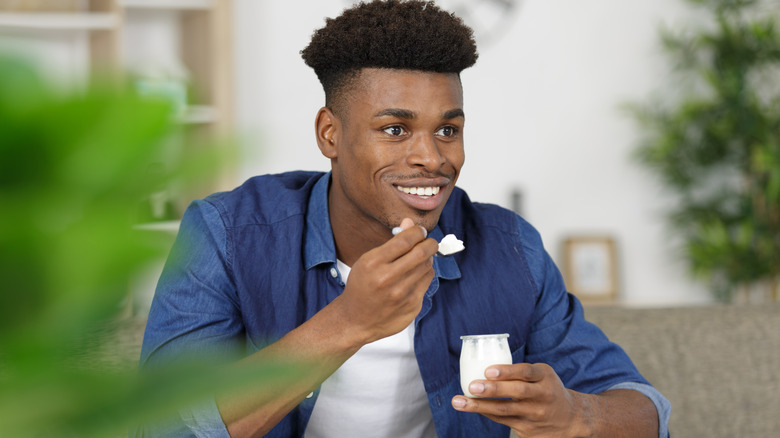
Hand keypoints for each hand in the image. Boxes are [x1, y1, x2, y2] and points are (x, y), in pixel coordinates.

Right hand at [332, 218, 437, 343]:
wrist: (356, 319)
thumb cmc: (362, 286)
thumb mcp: (368, 261)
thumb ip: (391, 243)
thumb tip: (409, 223)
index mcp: (373, 263)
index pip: (405, 240)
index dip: (417, 231)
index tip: (420, 231)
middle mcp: (387, 279)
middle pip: (421, 253)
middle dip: (429, 243)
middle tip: (429, 242)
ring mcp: (401, 294)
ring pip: (427, 267)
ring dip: (427, 259)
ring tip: (419, 260)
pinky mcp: (412, 305)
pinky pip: (427, 282)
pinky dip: (425, 274)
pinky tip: (416, 275)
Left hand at [451, 363, 591, 436]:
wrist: (570, 419)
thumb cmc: (548, 390)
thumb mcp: (542, 375)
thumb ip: (520, 372)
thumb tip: (484, 365)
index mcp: (545, 378)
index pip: (526, 372)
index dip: (507, 371)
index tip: (488, 370)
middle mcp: (542, 397)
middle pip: (516, 393)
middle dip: (493, 390)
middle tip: (472, 386)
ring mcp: (535, 415)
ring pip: (505, 411)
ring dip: (479, 406)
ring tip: (459, 401)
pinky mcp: (528, 430)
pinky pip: (503, 420)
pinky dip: (486, 413)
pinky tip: (471, 407)